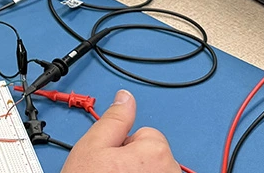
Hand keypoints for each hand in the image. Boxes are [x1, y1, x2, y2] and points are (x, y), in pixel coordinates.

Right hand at [62, 90, 180, 172]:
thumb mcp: (92, 147)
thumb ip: (114, 119)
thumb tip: (126, 98)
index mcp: (155, 151)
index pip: (145, 134)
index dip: (123, 146)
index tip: (110, 161)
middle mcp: (171, 172)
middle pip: (153, 155)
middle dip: (134, 163)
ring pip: (154, 172)